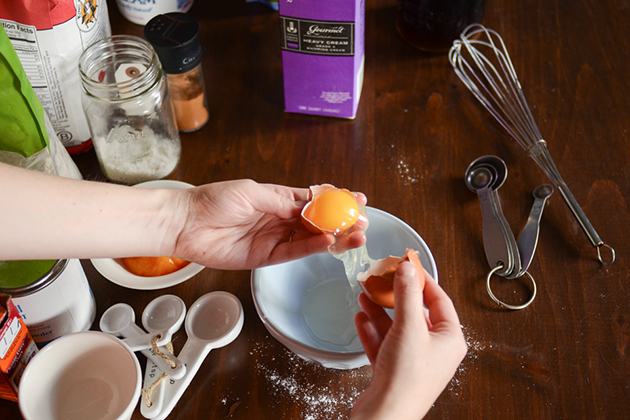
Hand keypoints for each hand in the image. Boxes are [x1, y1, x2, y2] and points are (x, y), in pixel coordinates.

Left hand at [170, 179, 367, 269]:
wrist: (187, 223)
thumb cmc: (214, 200)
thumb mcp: (251, 192)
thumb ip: (283, 200)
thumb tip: (311, 205)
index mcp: (277, 198)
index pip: (314, 200)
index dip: (336, 200)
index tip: (357, 199)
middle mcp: (280, 219)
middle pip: (318, 221)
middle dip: (342, 221)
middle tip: (362, 222)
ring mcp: (274, 238)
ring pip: (311, 239)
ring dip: (334, 237)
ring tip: (356, 235)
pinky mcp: (266, 257)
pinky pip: (295, 252)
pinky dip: (313, 248)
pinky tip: (330, 243)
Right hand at [350, 262, 466, 419]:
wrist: (385, 415)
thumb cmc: (406, 379)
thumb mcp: (408, 326)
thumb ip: (407, 295)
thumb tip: (407, 270)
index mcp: (449, 340)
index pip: (440, 300)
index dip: (422, 280)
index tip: (408, 266)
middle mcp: (435, 351)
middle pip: (415, 313)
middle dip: (395, 296)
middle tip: (382, 279)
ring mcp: (414, 361)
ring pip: (397, 328)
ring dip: (380, 311)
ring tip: (365, 295)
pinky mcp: (395, 371)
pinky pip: (384, 344)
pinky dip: (373, 331)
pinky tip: (361, 318)